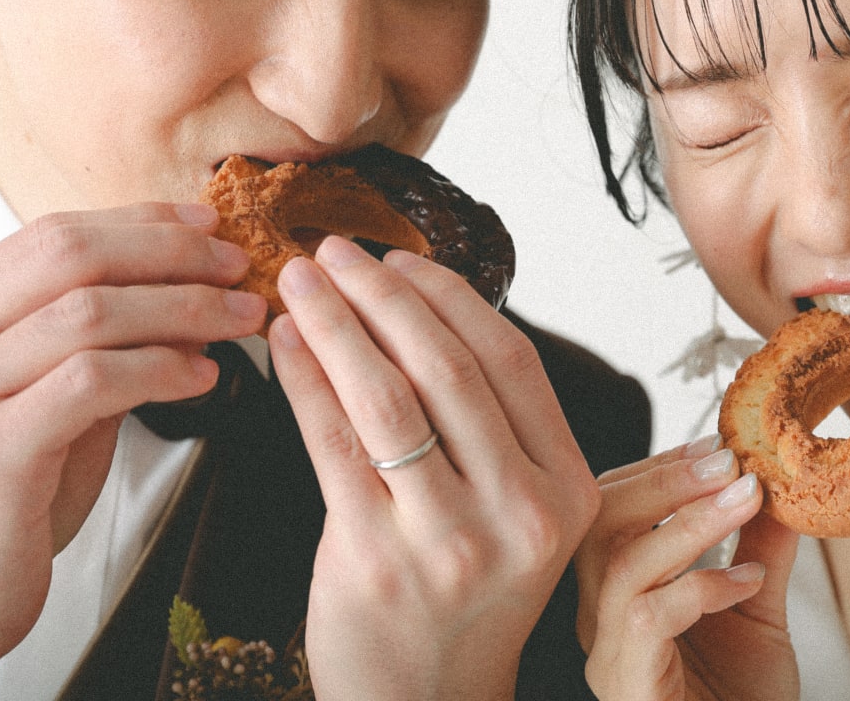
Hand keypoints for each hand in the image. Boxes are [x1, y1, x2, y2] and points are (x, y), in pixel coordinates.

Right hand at [0, 202, 265, 700]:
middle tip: (239, 268)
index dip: (142, 224)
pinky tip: (203, 378)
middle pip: (71, 254)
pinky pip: (92, 382)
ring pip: (89, 312)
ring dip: (183, 309)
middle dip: (170, 253)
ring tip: (241, 320)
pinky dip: (160, 370)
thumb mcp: (36, 397)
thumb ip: (95, 343)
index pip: (53, 232)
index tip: (210, 227)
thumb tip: (191, 292)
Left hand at [267, 237, 600, 700]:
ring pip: (386, 398)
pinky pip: (333, 445)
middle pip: (447, 368)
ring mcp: (448, 540)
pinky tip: (283, 346)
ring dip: (334, 324)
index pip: (510, 360)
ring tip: (297, 284)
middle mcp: (519, 513)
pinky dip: (303, 381)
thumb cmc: (460, 597)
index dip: (447, 296)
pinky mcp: (374, 560)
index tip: (398, 260)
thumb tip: (413, 304)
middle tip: (334, 251)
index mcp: (566, 488)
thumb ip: (488, 426)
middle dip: (381, 295)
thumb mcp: (512, 516)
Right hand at [575, 440, 798, 700]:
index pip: (612, 508)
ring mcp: (607, 654)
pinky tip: (745, 580)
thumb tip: (778, 477)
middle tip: (728, 459)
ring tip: (746, 499)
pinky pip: (648, 619)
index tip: (718, 442)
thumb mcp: (756, 609)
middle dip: (662, 479)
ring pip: (621, 564)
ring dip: (687, 521)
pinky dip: (699, 587)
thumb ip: (759, 546)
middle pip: (597, 523)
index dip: (660, 467)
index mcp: (617, 593)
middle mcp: (598, 619)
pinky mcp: (629, 685)